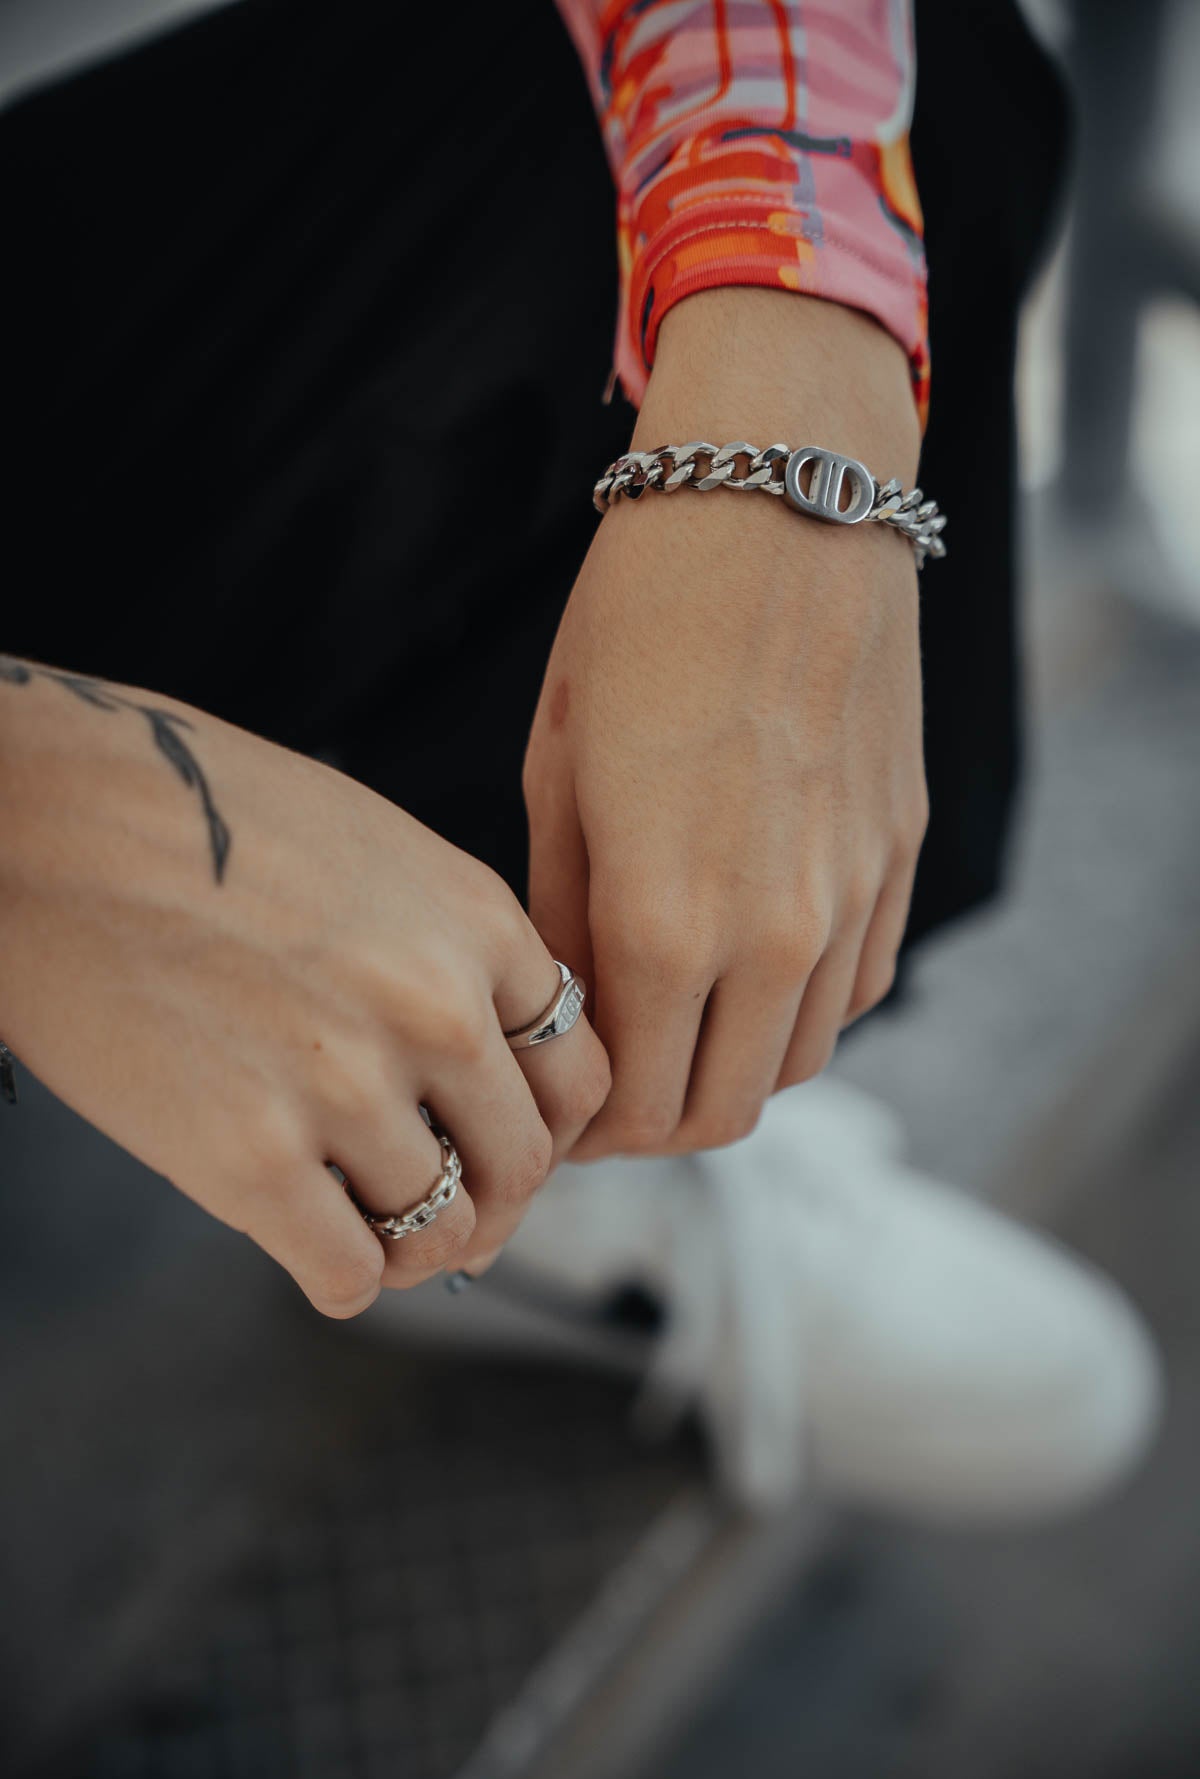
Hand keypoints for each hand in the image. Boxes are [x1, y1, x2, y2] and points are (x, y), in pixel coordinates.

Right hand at [0, 661, 609, 1310]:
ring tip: (365, 1220)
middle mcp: (436, 1008)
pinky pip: (350, 1277)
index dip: (545, 1124)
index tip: (502, 1142)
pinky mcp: (252, 1159)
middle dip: (490, 1199)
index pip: (579, 1072)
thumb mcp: (376, 852)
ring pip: (443, 1232)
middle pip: (523, 1163)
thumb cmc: (202, 824)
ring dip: (410, 1243)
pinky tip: (309, 1239)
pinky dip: (342, 1276)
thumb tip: (486, 1067)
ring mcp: (348, 1087)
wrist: (51, 825)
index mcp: (476, 923)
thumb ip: (450, 951)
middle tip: (446, 1207)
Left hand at [523, 290, 926, 1157]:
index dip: (583, 1129)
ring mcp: (851, 902)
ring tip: (673, 1030)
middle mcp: (773, 938)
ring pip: (796, 1064)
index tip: (554, 1110)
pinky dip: (799, 1009)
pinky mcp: (899, 858)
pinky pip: (855, 990)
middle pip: (718, 1112)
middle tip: (604, 1094)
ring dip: (728, 1071)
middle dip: (650, 1125)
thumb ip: (565, 920)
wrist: (779, 506)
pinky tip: (751, 967)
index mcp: (663, 923)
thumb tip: (568, 1011)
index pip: (629, 1105)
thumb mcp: (556, 773)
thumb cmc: (638, 623)